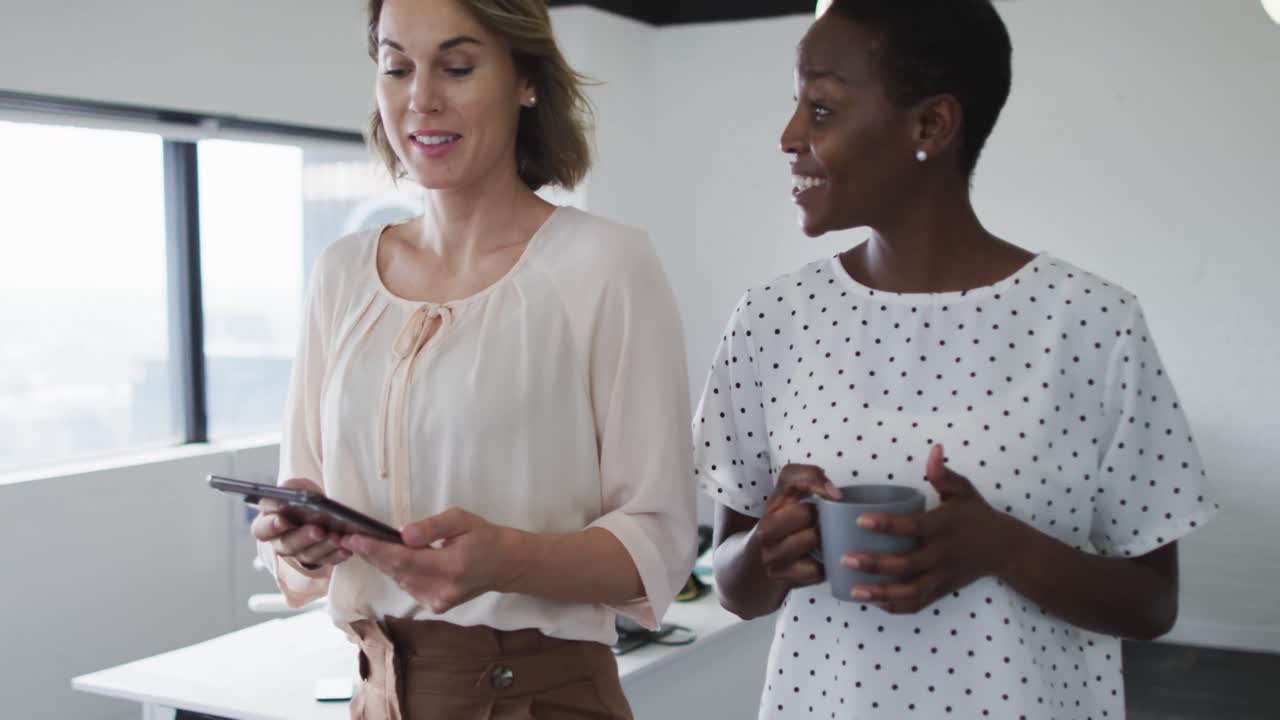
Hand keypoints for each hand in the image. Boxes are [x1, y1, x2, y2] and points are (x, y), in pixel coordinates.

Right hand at [250, 477, 351, 569]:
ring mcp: (300, 553)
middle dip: (303, 537)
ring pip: (308, 555)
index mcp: (267, 525)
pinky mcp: (319, 559)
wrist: (319, 508)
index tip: (282, 519)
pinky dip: (337, 554)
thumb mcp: (296, 487)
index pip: (262, 530)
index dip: (271, 526)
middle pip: (287, 545)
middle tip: (318, 530)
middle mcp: (281, 543)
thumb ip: (289, 488)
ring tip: (337, 537)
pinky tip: (346, 548)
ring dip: (324, 546)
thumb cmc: (303, 498)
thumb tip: (289, 492)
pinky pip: (327, 560)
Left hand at [339, 507, 525, 613]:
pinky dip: (398, 572)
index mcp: (451, 565)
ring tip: (366, 547)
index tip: (354, 539)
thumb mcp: (462, 519)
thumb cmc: (484, 537)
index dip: (376, 550)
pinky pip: (408, 587)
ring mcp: (438, 601)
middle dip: (372, 555)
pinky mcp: (436, 606)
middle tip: (350, 539)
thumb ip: (432, 526)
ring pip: (400, 580)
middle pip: (397, 572)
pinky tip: (393, 560)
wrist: (505, 565)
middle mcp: (441, 589)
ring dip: (383, 564)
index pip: (404, 559)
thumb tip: (403, 534)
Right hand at [756, 464, 842, 588]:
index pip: (791, 478)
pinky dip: (821, 566)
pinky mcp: (779, 575)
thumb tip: (833, 493)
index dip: (816, 482)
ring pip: (812, 539)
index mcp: (772, 503)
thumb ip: (809, 478)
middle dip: (820, 518)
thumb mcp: (792, 497)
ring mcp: (770, 553)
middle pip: (807, 512)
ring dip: (823, 542)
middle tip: (819, 524)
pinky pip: (814, 569)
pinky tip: (816, 560)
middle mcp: (765, 527)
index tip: (835, 495)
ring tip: (819, 542)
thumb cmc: (788, 524)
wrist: (763, 561)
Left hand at [842, 444, 1024, 613]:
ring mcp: (942, 576)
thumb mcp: (963, 490)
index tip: (860, 520)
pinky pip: (919, 603)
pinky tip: (875, 603)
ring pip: (911, 591)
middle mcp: (942, 554)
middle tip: (846, 559)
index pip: (912, 527)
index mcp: (943, 527)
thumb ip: (944, 473)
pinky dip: (897, 606)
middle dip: (875, 564)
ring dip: (882, 594)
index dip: (886, 524)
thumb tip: (934, 449)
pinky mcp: (943, 590)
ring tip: (854, 591)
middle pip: (907, 564)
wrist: (1006, 549)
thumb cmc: (977, 515)